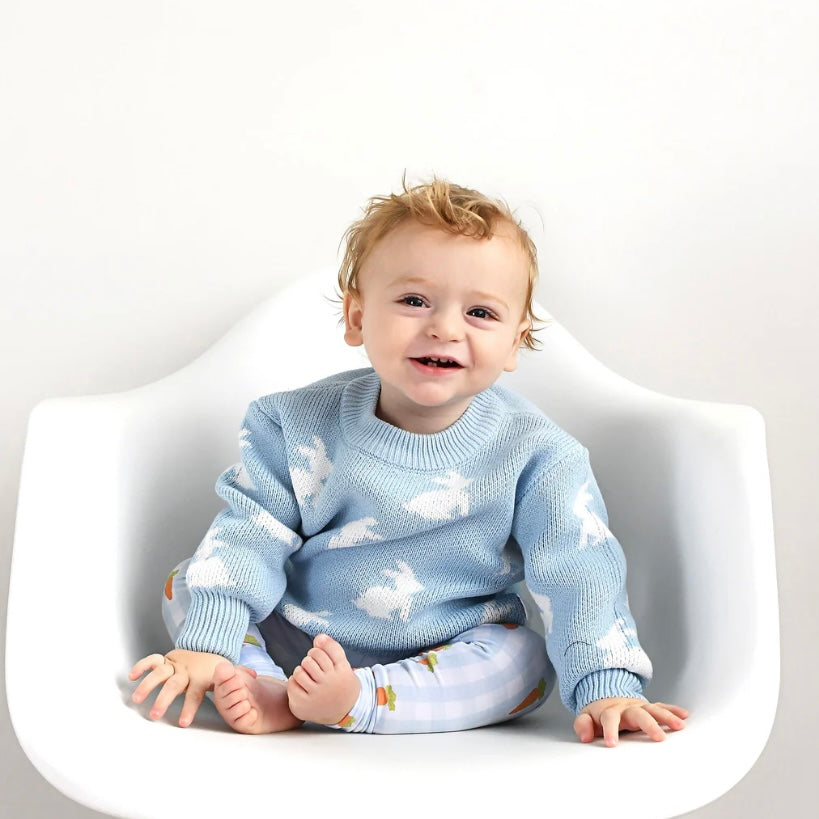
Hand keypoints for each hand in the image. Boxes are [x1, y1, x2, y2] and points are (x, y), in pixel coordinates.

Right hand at [129, 648, 233, 727]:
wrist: (204, 646)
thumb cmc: (214, 667)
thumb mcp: (228, 672)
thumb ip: (238, 675)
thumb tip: (254, 676)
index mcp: (201, 676)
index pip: (195, 694)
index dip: (189, 708)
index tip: (183, 723)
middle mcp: (185, 671)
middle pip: (174, 685)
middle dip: (163, 699)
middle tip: (155, 715)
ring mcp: (174, 665)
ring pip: (160, 674)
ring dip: (147, 685)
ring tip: (137, 699)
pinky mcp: (165, 659)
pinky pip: (152, 660)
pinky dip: (141, 666)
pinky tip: (132, 676)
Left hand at [574, 697, 688, 746]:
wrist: (607, 698)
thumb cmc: (598, 715)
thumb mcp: (586, 718)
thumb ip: (583, 725)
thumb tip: (585, 737)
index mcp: (609, 711)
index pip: (609, 719)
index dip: (610, 731)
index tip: (612, 744)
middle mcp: (626, 707)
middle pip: (638, 713)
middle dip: (648, 724)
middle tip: (659, 738)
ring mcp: (639, 707)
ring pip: (653, 709)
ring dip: (667, 717)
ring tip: (680, 726)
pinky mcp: (648, 708)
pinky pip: (662, 707)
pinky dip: (673, 710)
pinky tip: (684, 716)